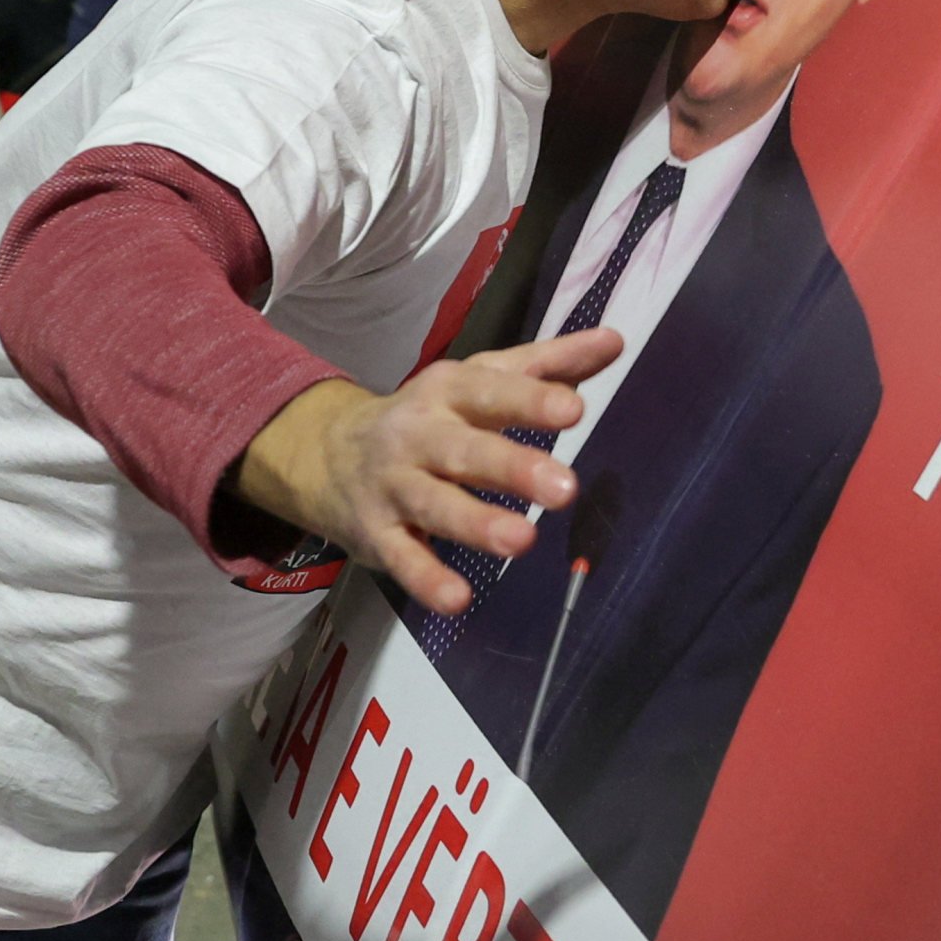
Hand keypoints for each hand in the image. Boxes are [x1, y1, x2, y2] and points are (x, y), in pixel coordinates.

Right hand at [231, 327, 624, 617]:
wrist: (325, 453)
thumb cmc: (430, 416)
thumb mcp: (481, 379)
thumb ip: (548, 364)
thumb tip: (615, 341)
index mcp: (449, 392)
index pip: (491, 392)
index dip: (531, 400)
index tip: (574, 409)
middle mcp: (419, 435)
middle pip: (465, 451)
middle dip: (512, 468)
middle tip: (565, 488)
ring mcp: (395, 487)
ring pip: (435, 506)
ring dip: (476, 523)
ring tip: (522, 540)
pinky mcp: (377, 536)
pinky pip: (403, 559)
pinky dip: (427, 579)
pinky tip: (458, 599)